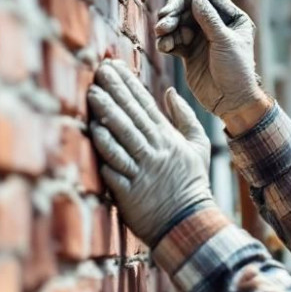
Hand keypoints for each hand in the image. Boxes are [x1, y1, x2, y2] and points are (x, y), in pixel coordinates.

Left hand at [87, 60, 212, 245]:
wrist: (189, 225)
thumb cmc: (191, 185)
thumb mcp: (198, 148)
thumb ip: (185, 118)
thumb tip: (171, 92)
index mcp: (168, 139)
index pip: (146, 105)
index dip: (129, 84)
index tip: (114, 66)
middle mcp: (154, 151)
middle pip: (131, 116)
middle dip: (115, 92)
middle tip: (98, 72)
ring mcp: (142, 171)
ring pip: (122, 138)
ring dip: (106, 115)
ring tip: (92, 95)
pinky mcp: (130, 192)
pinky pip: (116, 168)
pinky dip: (106, 150)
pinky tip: (94, 134)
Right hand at [154, 0, 272, 132]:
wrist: (231, 103)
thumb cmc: (237, 72)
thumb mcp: (225, 43)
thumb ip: (209, 21)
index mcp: (231, 17)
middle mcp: (215, 24)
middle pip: (186, 7)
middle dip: (172, 12)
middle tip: (164, 23)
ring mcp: (200, 37)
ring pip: (176, 23)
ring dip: (167, 27)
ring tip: (164, 36)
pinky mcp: (189, 52)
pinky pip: (172, 40)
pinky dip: (166, 41)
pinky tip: (166, 48)